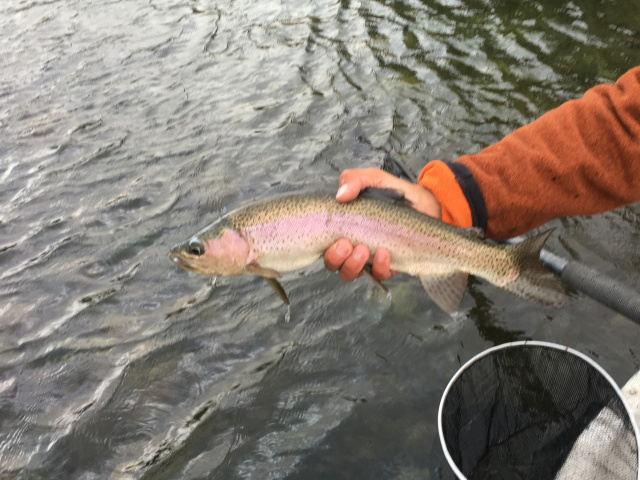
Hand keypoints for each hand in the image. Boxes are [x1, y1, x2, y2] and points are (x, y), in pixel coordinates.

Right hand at [324, 168, 440, 281]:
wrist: (429, 206)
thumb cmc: (399, 194)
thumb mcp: (377, 179)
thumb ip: (356, 179)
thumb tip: (340, 195)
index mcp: (345, 226)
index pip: (324, 243)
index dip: (324, 245)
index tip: (337, 236)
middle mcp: (353, 245)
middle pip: (332, 263)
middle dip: (336, 257)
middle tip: (348, 244)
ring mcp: (370, 259)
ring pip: (350, 274)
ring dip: (352, 265)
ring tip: (364, 250)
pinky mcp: (388, 267)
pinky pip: (377, 276)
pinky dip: (378, 267)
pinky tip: (385, 254)